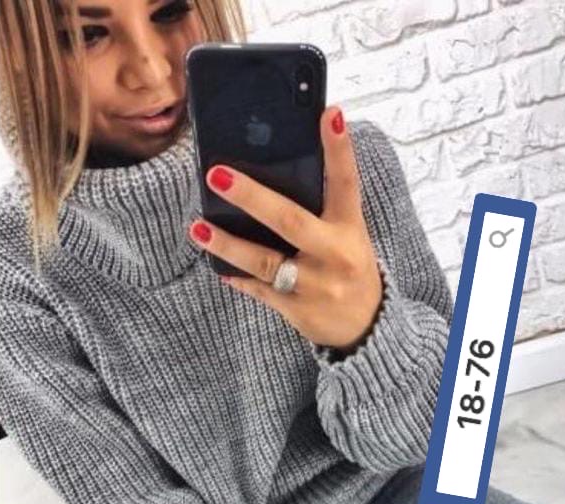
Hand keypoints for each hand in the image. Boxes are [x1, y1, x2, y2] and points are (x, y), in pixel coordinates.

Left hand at [188, 106, 383, 354]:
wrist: (366, 328)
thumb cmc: (351, 271)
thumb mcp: (350, 237)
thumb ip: (324, 210)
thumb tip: (281, 172)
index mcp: (351, 230)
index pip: (346, 183)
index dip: (339, 149)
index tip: (329, 114)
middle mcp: (334, 255)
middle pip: (290, 221)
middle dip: (252, 197)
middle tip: (217, 175)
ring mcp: (314, 285)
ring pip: (264, 261)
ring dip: (227, 244)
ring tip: (198, 227)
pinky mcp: (296, 309)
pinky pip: (260, 290)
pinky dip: (238, 278)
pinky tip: (218, 268)